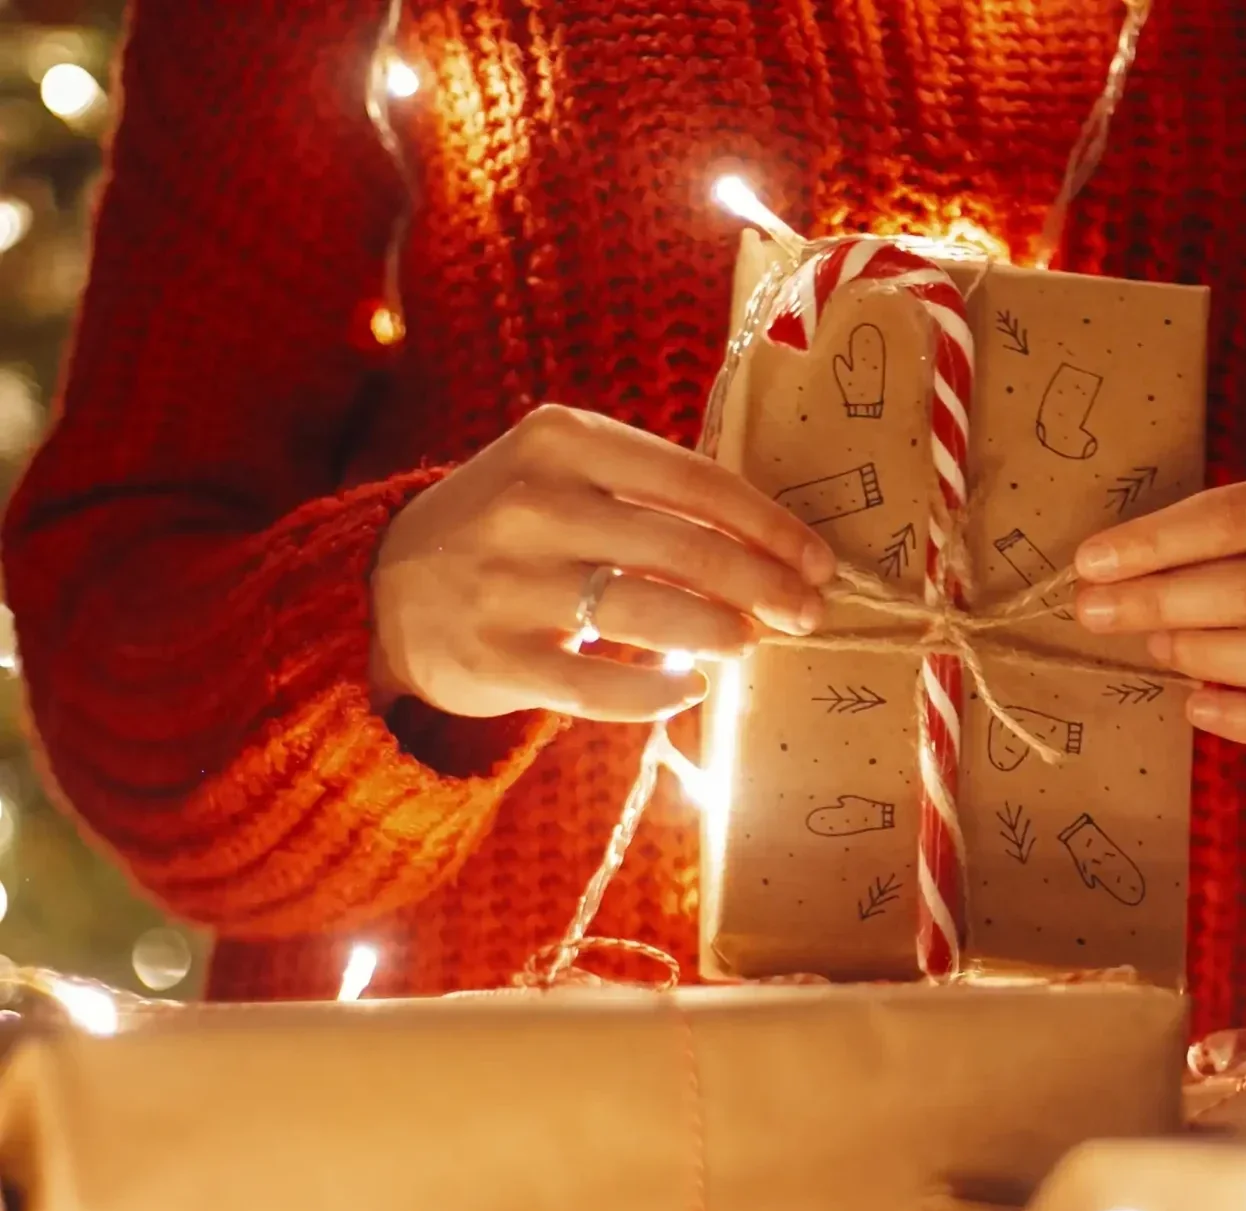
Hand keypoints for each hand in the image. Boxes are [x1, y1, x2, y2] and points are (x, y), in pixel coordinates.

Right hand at [371, 405, 833, 723]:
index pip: (696, 481)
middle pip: (686, 548)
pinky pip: (602, 686)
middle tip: (806, 615)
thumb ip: (649, 492)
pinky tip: (692, 689)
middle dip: (763, 587)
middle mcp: (535, 502)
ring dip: (720, 633)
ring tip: (751, 644)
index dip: (769, 527)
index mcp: (563, 439)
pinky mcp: (497, 657)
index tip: (817, 561)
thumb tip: (769, 545)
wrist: (386, 586)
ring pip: (650, 614)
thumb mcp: (562, 472)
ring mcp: (510, 582)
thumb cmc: (509, 528)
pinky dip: (660, 692)